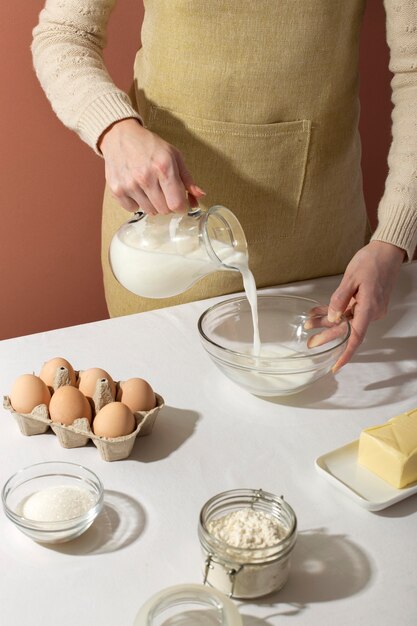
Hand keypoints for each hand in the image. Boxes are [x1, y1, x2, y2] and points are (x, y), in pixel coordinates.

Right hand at [99, 118, 204, 214]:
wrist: (119, 135)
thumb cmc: (149, 145)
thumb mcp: (173, 156)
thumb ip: (187, 179)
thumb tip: (200, 197)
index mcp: (164, 167)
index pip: (177, 204)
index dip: (182, 206)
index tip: (180, 202)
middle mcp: (146, 177)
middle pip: (164, 210)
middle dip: (168, 203)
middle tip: (163, 190)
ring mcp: (129, 184)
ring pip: (150, 211)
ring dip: (152, 203)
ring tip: (149, 187)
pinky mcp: (116, 189)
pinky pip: (133, 209)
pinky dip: (137, 203)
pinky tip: (136, 188)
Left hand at [307, 241, 404, 370]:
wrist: (388, 250)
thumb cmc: (371, 261)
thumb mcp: (351, 278)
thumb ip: (340, 299)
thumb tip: (334, 319)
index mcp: (369, 308)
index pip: (356, 337)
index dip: (345, 354)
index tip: (335, 366)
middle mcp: (372, 311)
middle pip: (347, 330)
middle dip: (327, 336)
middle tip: (309, 342)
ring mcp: (371, 307)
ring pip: (346, 320)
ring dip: (328, 321)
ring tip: (309, 324)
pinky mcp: (368, 302)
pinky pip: (350, 310)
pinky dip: (336, 310)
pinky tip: (319, 311)